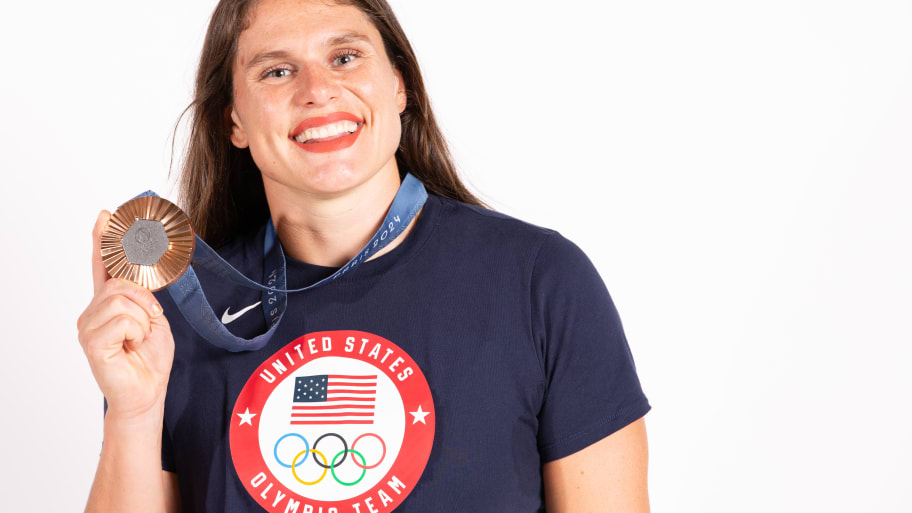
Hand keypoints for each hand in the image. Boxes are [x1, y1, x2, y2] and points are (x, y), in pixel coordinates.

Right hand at [77, 210, 175, 419]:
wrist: (147, 392)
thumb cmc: (149, 358)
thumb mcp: (153, 318)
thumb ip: (142, 294)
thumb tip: (138, 270)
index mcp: (108, 303)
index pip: (103, 265)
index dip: (104, 240)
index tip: (106, 215)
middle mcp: (93, 310)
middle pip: (123, 282)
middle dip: (146, 300)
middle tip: (151, 323)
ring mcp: (88, 325)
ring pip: (124, 299)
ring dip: (144, 319)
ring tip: (139, 339)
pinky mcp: (91, 341)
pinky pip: (124, 319)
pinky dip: (137, 331)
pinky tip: (131, 347)